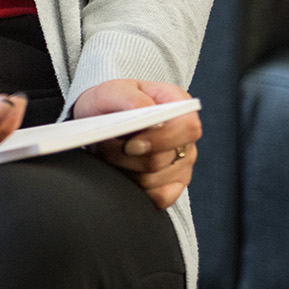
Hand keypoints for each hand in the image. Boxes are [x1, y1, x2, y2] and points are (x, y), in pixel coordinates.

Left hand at [72, 79, 199, 208]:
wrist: (100, 120)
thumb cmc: (110, 103)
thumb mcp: (113, 90)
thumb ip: (132, 99)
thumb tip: (148, 112)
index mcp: (179, 106)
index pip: (188, 127)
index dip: (161, 140)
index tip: (129, 144)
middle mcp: (185, 137)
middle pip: (165, 159)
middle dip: (127, 157)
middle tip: (104, 146)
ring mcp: (182, 163)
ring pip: (154, 180)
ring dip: (123, 170)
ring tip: (107, 154)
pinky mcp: (172, 185)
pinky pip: (158, 198)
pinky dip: (133, 188)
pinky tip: (120, 172)